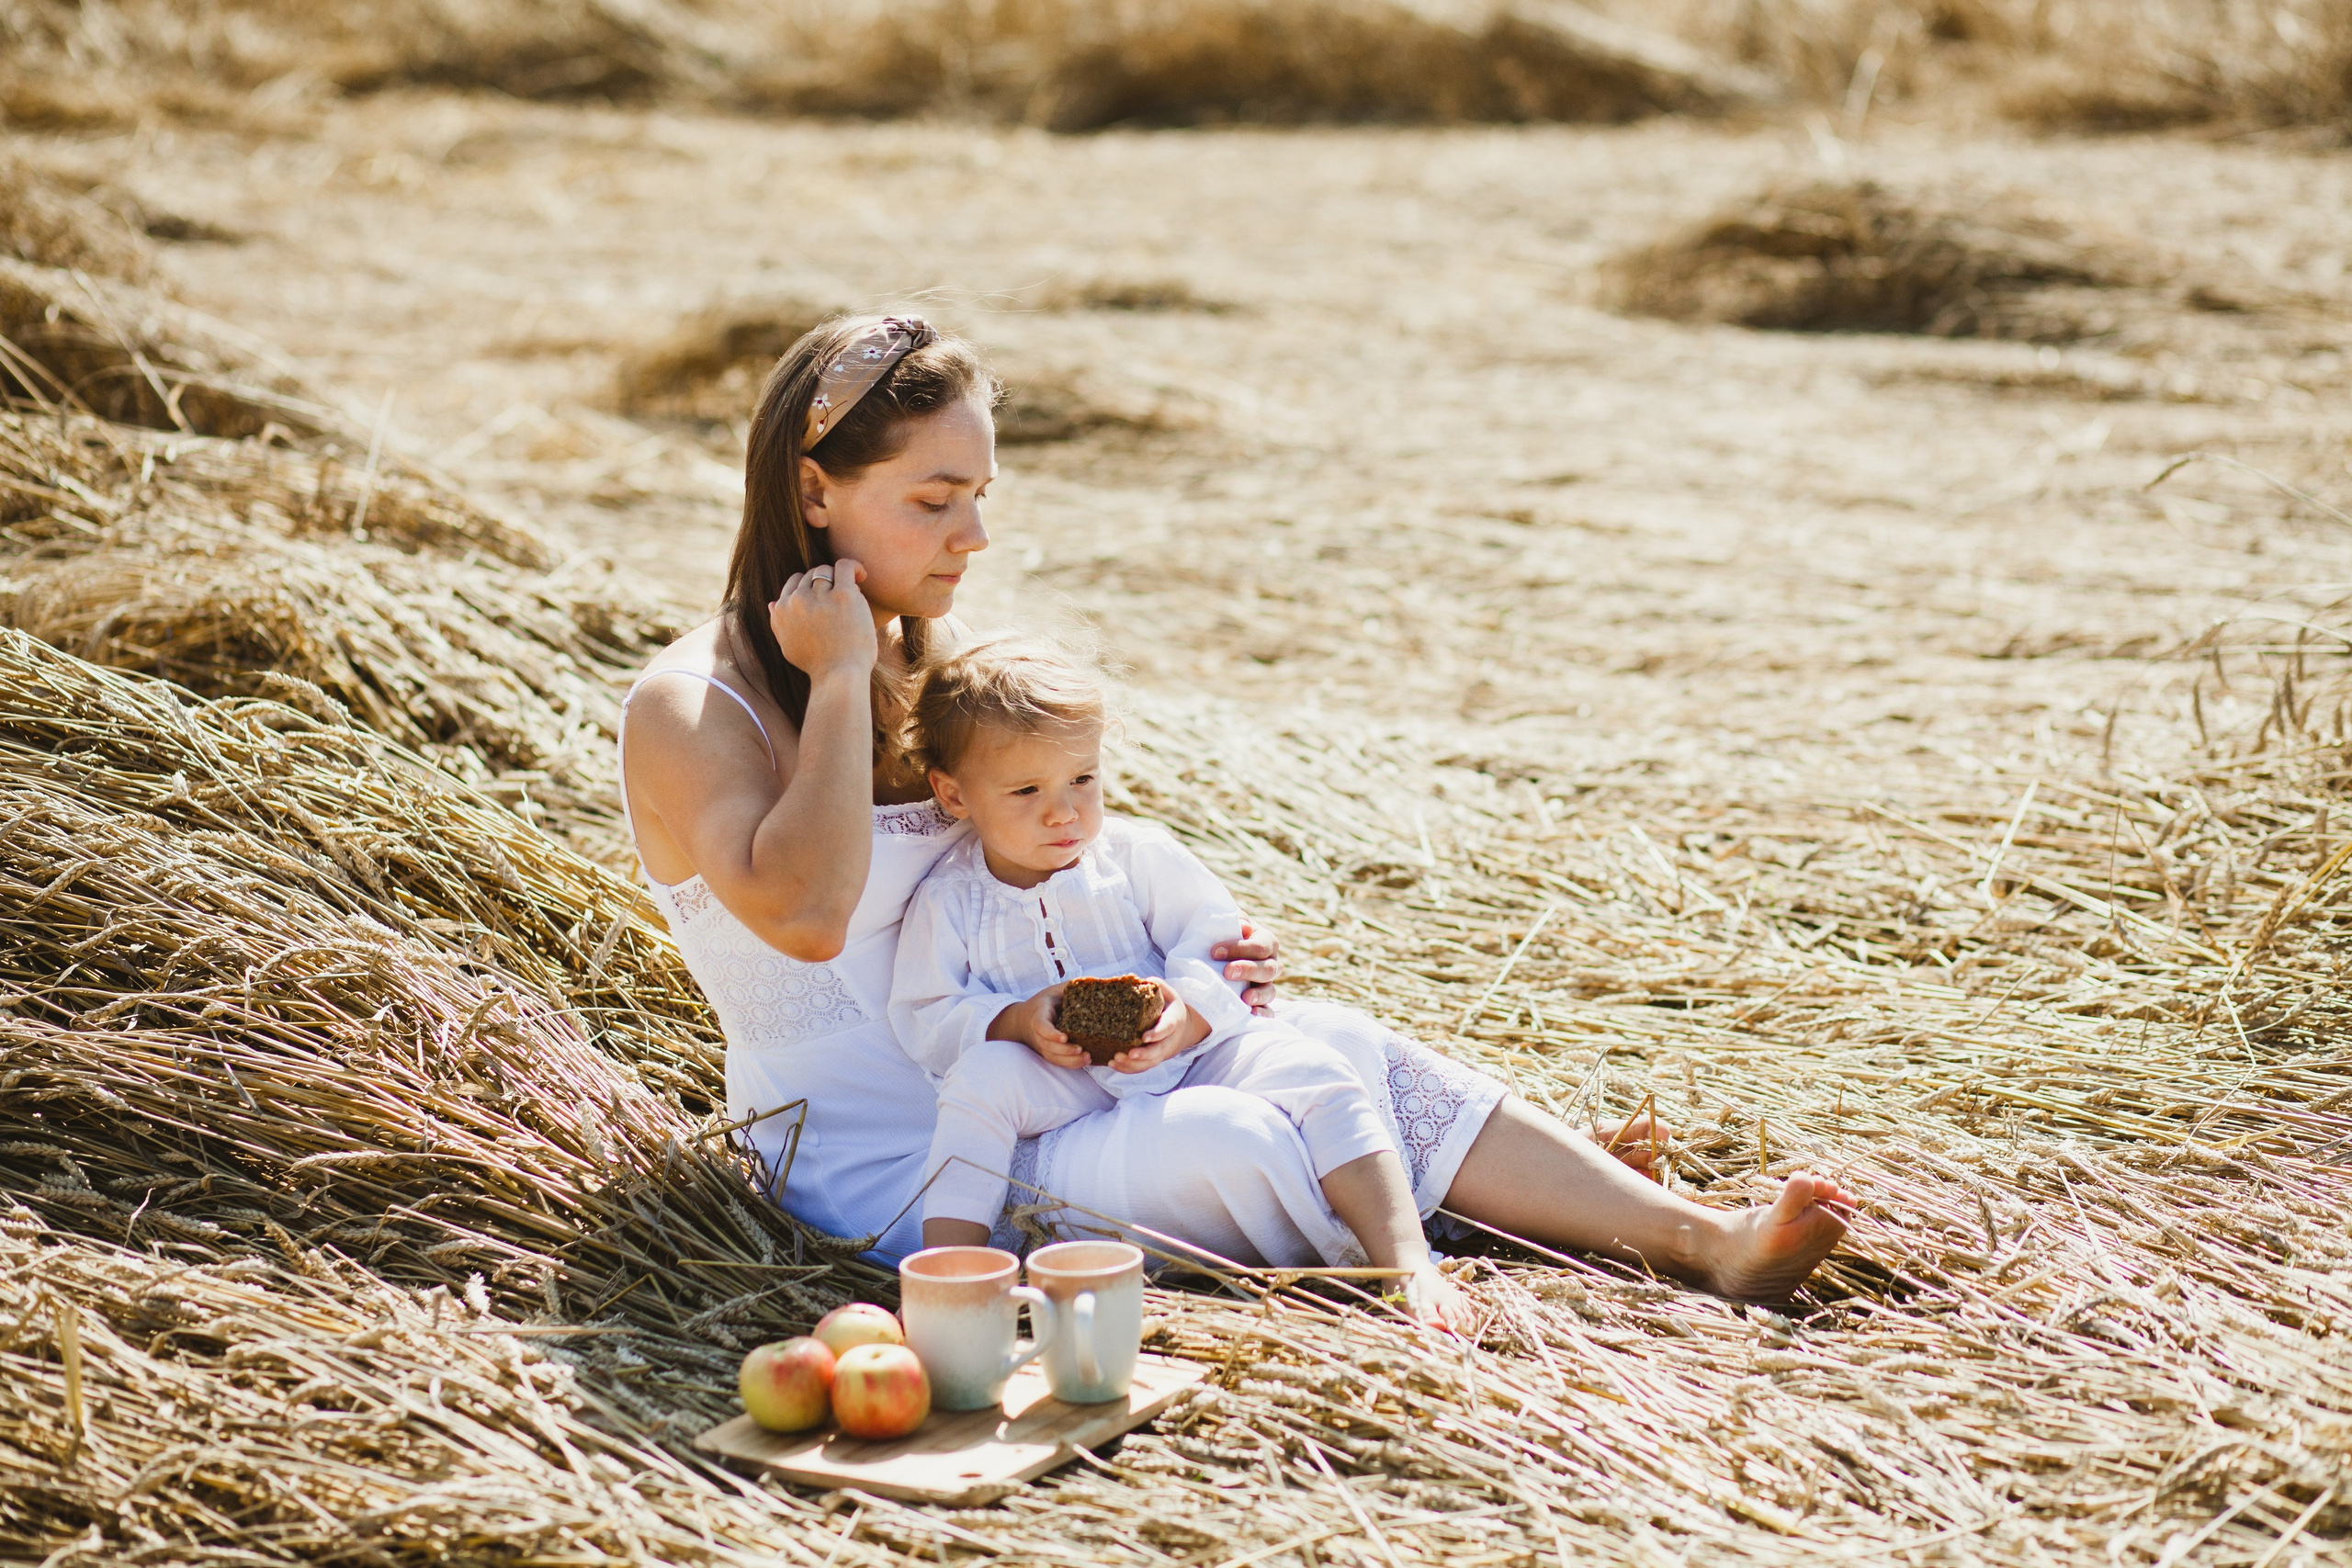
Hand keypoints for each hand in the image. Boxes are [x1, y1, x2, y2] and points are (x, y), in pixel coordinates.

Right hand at [768, 558, 876, 680]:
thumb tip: (772, 603)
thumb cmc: (818, 666)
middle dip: (825, 584)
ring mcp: (819, 595)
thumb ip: (778, 624)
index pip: (794, 583)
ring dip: (838, 579)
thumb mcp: (788, 647)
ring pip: (825, 570)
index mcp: (782, 610)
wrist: (839, 676)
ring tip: (851, 595)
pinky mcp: (843, 594)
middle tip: (839, 601)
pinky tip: (861, 576)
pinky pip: (845, 566)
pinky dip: (854, 567)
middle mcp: (797, 600)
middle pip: (810, 575)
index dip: (810, 589)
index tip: (825, 600)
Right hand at [993, 983, 1087, 1069]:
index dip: (1051, 1034)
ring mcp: (1042, 1046)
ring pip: (1053, 1057)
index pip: (1041, 1027)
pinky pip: (1057, 1062)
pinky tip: (1085, 1061)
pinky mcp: (1048, 1053)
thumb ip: (1071, 986)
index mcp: (1038, 1015)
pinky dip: (1070, 1064)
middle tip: (1081, 1049)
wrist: (1024, 1019)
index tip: (1064, 1037)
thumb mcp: (1054, 991)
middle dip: (1064, 1051)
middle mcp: (1038, 1034)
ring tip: (1087, 1058)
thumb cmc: (1045, 1002)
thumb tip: (1094, 981)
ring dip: (1070, 1060)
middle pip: (1048, 1046)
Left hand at [1108, 980, 1209, 1072]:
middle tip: (1128, 1053)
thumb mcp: (1168, 994)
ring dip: (1132, 1064)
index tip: (1144, 1037)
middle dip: (1143, 1054)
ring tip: (1114, 1060)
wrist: (1182, 1029)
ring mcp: (1161, 1053)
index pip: (1167, 1028)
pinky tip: (1112, 1064)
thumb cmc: (1169, 1008)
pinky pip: (1141, 1068)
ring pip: (1149, 1063)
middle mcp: (1169, 1040)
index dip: (1157, 1034)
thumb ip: (1157, 986)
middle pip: (1158, 1051)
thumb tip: (1140, 980)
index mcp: (1174, 1022)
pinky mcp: (1152, 1060)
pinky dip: (1127, 1069)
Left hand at [1212, 918, 1281, 1014]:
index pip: (1259, 946)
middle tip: (1227, 972)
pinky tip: (1251, 1013)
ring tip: (1244, 999)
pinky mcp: (1261, 1001)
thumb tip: (1244, 927)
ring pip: (1270, 990)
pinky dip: (1263, 1013)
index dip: (1239, 949)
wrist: (1216, 952)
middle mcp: (1271, 963)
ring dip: (1259, 995)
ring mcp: (1267, 983)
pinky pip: (1268, 1010)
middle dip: (1248, 970)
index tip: (1214, 952)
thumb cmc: (1221, 933)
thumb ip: (1234, 920)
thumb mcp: (1226, 921)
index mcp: (1266, 941)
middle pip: (1268, 968)